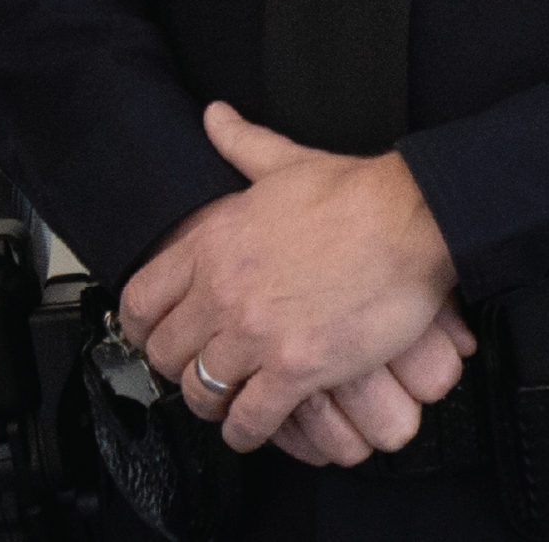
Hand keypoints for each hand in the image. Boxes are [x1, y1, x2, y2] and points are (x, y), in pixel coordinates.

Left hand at [116, 102, 466, 455]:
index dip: (139, 327)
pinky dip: (246, 432)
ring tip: (220, 404)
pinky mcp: (297, 369)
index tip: (149, 336)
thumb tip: (215, 116)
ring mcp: (256, 334)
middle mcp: (223, 291)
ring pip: (202, 391)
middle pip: (166, 352)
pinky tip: (250, 429)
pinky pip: (251, 418)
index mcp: (213, 243)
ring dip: (209, 404)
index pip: (141, 299)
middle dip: (174, 368)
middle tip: (189, 372)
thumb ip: (240, 143)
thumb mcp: (282, 161)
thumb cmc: (353, 196)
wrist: (410, 222)